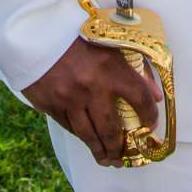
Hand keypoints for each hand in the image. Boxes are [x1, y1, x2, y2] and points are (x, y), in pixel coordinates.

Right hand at [25, 36, 163, 166]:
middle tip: (123, 157)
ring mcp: (69, 98)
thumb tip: (155, 94)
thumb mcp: (110, 43)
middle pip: (111, 129)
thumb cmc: (75, 35)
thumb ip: (135, 68)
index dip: (150, 115)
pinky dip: (80, 135)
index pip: (139, 98)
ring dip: (100, 151)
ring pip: (88, 135)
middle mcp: (91, 87)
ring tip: (107, 159)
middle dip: (119, 147)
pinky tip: (87, 139)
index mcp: (109, 68)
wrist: (35, 32)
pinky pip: (69, 127)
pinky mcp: (50, 104)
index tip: (151, 124)